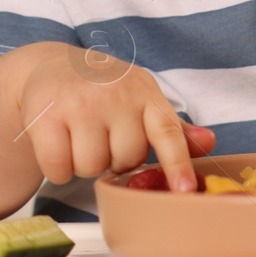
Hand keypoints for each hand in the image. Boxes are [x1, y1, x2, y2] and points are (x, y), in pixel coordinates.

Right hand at [12, 42, 214, 192]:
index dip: (178, 163)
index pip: (167, 131)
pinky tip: (57, 143)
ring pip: (92, 167)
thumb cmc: (103, 90)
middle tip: (102, 135)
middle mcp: (115, 94)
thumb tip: (209, 141)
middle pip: (125, 160)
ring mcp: (80, 103)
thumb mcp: (140, 99)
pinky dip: (57, 168)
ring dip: (84, 162)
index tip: (185, 190)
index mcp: (145, 93)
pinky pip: (59, 168)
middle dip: (113, 157)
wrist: (52, 66)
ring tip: (79, 136)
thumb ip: (172, 127)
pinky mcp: (46, 115)